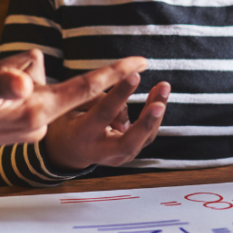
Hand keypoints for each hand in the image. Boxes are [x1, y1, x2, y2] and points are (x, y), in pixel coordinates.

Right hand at [0, 51, 148, 168]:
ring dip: (8, 73)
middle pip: (51, 77)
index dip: (114, 73)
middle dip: (27, 69)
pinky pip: (23, 86)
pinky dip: (5, 80)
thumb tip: (24, 81)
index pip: (83, 88)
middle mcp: (36, 120)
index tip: (142, 60)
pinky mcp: (15, 121)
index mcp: (33, 113)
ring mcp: (26, 122)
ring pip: (33, 77)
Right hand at [43, 76, 170, 171]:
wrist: (69, 149)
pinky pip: (147, 135)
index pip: (104, 114)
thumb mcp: (74, 106)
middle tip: (159, 104)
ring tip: (163, 87)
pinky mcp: (129, 154)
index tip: (134, 75)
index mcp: (83, 135)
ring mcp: (118, 157)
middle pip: (129, 142)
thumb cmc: (71, 120)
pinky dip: (155, 116)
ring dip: (157, 113)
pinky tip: (158, 95)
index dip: (120, 94)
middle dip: (146, 122)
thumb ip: (97, 99)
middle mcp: (102, 152)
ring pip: (144, 138)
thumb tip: (126, 98)